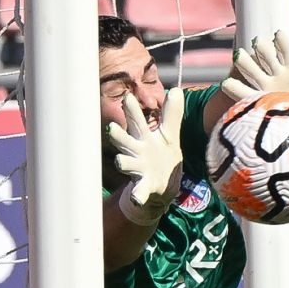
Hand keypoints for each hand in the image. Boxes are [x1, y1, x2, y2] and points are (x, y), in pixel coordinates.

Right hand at [106, 88, 184, 226]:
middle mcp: (136, 152)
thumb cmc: (161, 156)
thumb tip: (177, 90)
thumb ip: (172, 114)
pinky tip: (137, 197)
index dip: (131, 109)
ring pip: (126, 164)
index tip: (126, 97)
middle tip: (111, 128)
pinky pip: (139, 191)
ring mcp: (139, 169)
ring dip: (123, 162)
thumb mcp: (168, 134)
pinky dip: (138, 194)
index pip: (136, 120)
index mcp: (143, 137)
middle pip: (124, 140)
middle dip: (117, 135)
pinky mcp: (145, 186)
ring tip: (120, 161)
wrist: (163, 186)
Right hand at [219, 30, 288, 104]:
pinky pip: (286, 54)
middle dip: (245, 63)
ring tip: (257, 42)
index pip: (239, 94)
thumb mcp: (247, 103)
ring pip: (269, 60)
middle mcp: (268, 89)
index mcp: (253, 101)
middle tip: (238, 55)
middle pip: (254, 73)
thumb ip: (235, 89)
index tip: (226, 83)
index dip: (232, 88)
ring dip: (263, 50)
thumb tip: (227, 66)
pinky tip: (278, 33)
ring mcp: (281, 78)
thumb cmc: (262, 105)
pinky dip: (283, 43)